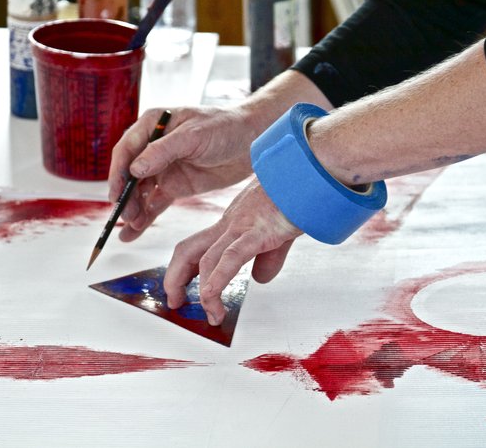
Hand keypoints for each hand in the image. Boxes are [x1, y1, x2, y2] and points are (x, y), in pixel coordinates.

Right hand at [108, 106, 258, 240]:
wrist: (253, 143)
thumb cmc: (225, 127)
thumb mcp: (194, 135)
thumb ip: (163, 151)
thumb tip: (134, 169)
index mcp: (153, 125)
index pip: (127, 150)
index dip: (118, 172)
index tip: (117, 193)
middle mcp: (153, 147)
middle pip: (130, 174)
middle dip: (126, 196)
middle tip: (127, 215)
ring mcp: (163, 168)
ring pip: (140, 192)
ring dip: (133, 209)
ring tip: (131, 227)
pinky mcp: (175, 186)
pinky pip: (155, 203)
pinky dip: (145, 217)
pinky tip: (132, 232)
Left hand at [163, 178, 302, 325]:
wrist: (310, 172)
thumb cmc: (298, 194)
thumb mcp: (278, 232)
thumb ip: (268, 257)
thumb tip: (260, 278)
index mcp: (232, 222)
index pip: (198, 246)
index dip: (183, 269)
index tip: (181, 289)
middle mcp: (230, 224)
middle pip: (187, 250)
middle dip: (175, 279)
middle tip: (175, 302)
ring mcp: (242, 226)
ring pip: (206, 259)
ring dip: (204, 291)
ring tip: (211, 314)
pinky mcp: (258, 231)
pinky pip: (231, 257)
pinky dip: (218, 278)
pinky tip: (211, 295)